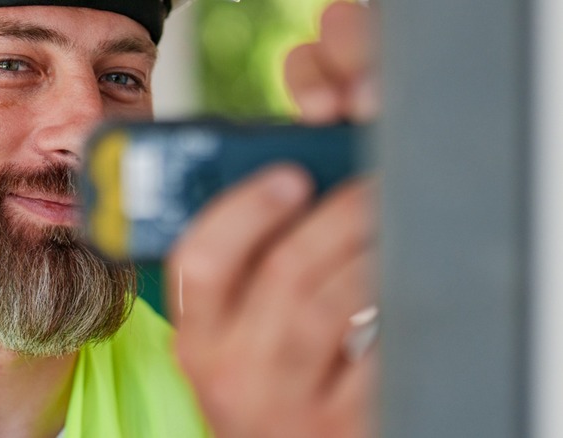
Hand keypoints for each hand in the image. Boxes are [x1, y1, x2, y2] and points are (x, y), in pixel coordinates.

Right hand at [168, 2, 378, 436]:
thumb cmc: (257, 388)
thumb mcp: (226, 338)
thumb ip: (240, 275)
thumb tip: (288, 187)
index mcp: (197, 339)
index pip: (199, 262)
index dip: (246, 209)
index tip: (289, 175)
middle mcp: (233, 371)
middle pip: (285, 272)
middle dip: (338, 214)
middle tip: (369, 183)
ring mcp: (288, 402)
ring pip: (336, 303)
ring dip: (373, 249)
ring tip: (390, 220)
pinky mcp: (342, 422)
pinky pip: (380, 347)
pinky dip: (397, 304)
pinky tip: (401, 281)